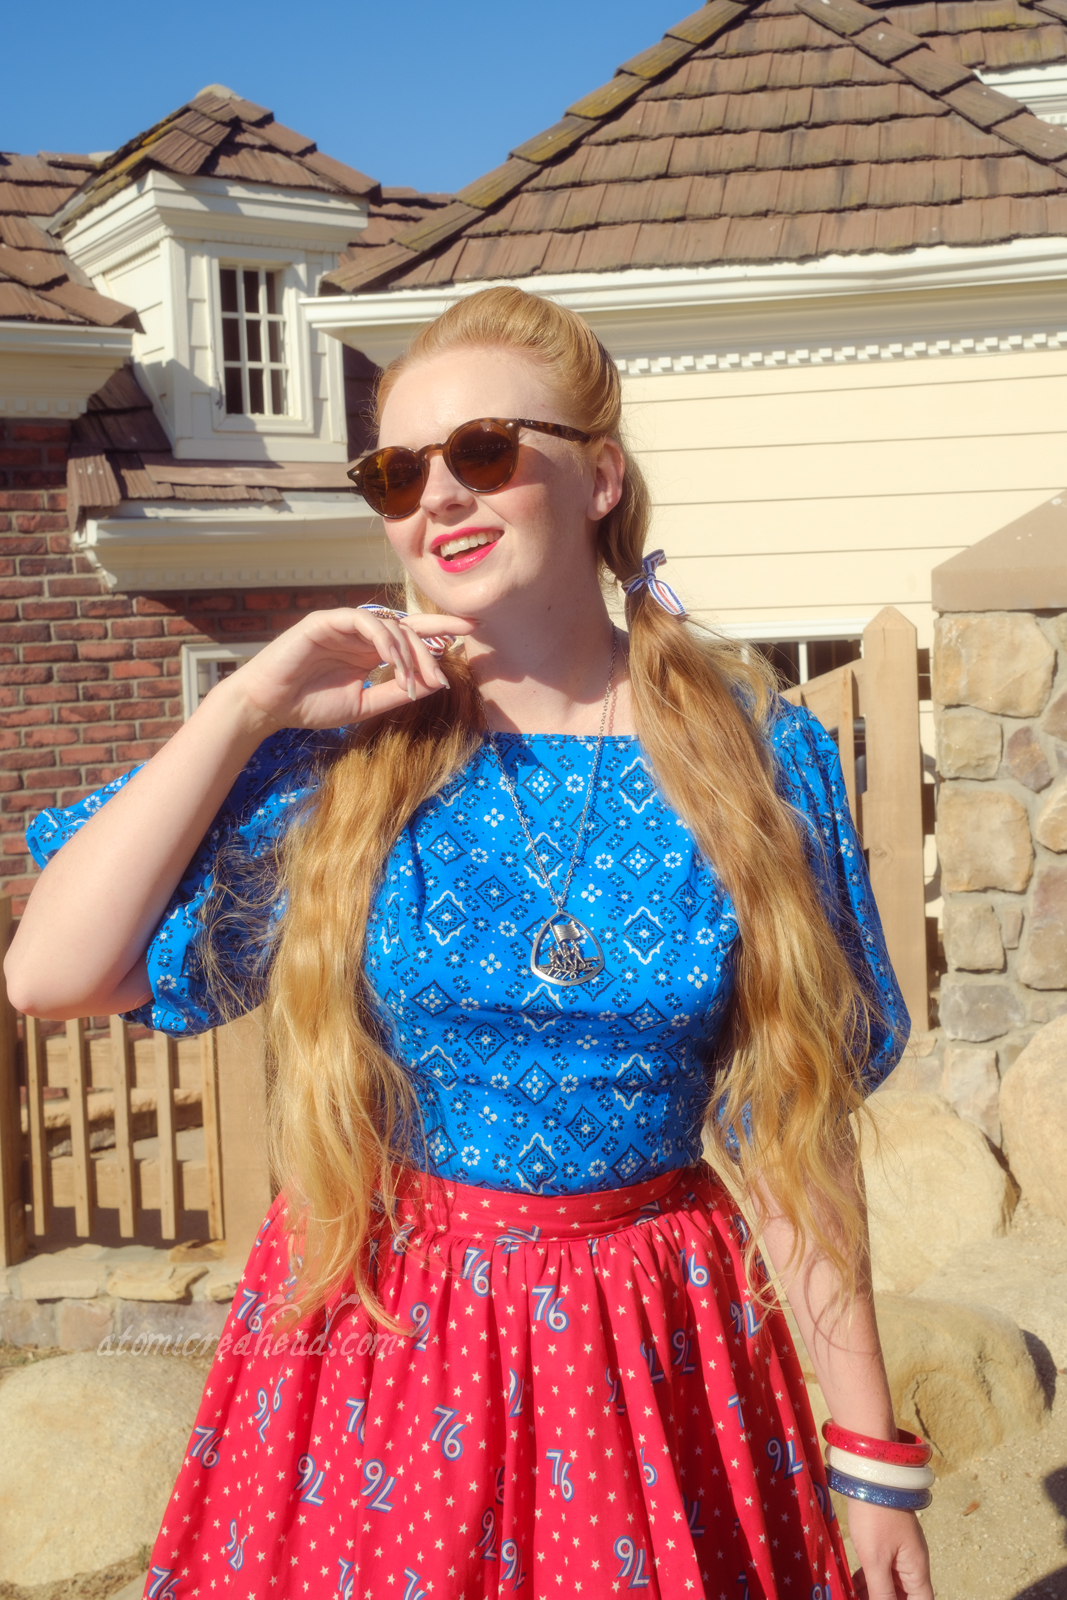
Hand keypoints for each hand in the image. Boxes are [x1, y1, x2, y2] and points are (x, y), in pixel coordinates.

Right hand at [214, 608, 474, 733]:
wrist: (268, 708)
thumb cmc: (309, 706)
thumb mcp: (363, 705)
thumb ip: (395, 692)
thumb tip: (435, 683)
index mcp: (369, 650)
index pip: (411, 634)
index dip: (441, 627)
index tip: (473, 627)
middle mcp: (359, 633)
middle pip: (406, 629)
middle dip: (430, 648)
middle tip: (442, 675)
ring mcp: (342, 624)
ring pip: (388, 624)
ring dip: (408, 650)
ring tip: (415, 678)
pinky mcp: (324, 620)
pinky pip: (362, 621)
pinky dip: (382, 638)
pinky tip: (392, 659)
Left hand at [848, 1501, 933, 1598]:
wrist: (871, 1474)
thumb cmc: (875, 1516)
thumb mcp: (875, 1558)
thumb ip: (882, 1591)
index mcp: (917, 1569)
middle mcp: (912, 1563)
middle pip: (906, 1596)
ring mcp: (899, 1551)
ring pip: (891, 1584)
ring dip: (876, 1594)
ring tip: (855, 1597)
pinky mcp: (886, 1541)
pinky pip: (881, 1569)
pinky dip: (869, 1581)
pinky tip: (854, 1585)